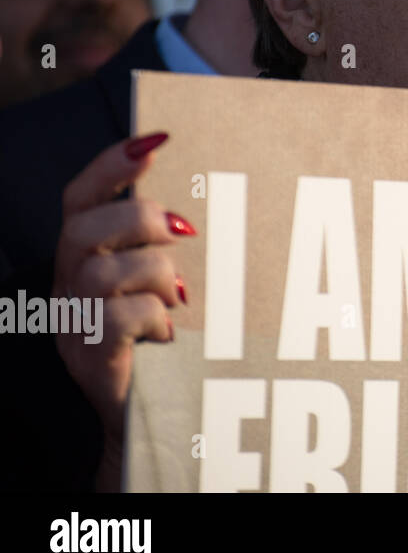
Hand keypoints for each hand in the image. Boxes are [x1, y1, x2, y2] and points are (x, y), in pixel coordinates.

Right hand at [52, 131, 194, 488]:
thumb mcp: (157, 277)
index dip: (110, 165)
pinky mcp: (91, 355)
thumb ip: (163, 241)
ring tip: (177, 295)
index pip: (79, 198)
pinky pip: (119, 317)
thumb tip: (196, 202)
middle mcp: (66, 285)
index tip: (155, 140)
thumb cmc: (161, 334)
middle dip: (138, 218)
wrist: (147, 412)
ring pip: (104, 273)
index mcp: (81, 258)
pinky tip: (169, 332)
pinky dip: (155, 318)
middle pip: (82, 229)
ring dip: (155, 275)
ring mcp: (73, 322)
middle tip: (182, 231)